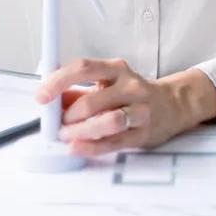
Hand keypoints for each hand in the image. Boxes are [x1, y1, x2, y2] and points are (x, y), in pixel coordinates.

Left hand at [35, 58, 215, 156]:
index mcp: (116, 69)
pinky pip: (115, 142)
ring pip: (108, 121)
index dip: (58, 81)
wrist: (173, 105)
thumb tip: (50, 101)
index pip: (83, 68)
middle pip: (92, 100)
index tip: (42, 95)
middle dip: (68, 115)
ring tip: (67, 136)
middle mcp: (130, 86)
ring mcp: (140, 110)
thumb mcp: (107, 84)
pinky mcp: (143, 133)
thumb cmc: (133, 93)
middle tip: (56, 124)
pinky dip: (92, 147)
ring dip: (81, 131)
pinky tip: (77, 147)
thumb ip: (78, 91)